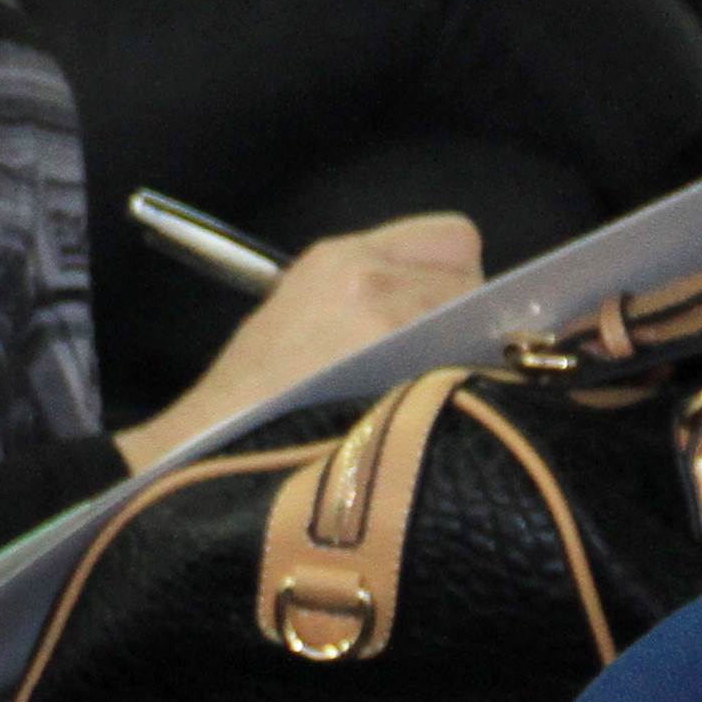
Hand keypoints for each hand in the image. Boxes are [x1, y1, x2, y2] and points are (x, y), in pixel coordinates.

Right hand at [111, 211, 483, 471]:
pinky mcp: (427, 386)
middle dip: (462, 324)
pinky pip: (487, 382)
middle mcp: (377, 283)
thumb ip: (367, 296)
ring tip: (420, 404)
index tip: (431, 315)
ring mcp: (403, 335)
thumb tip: (436, 313)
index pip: (450, 238)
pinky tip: (433, 425)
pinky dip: (476, 401)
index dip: (447, 276)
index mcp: (341, 261)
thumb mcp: (295, 316)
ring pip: (489, 337)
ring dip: (469, 366)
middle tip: (424, 368)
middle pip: (477, 288)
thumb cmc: (250, 404)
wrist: (212, 463)